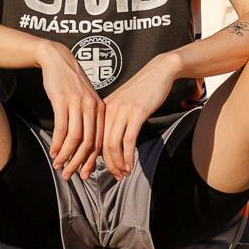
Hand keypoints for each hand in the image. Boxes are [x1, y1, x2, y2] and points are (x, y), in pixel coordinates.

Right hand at [36, 41, 104, 180]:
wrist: (58, 59)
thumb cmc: (70, 83)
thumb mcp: (84, 101)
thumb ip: (88, 121)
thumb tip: (87, 146)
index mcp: (101, 109)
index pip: (100, 141)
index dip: (92, 161)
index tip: (84, 174)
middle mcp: (92, 108)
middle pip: (89, 143)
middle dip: (79, 163)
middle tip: (71, 176)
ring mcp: (78, 104)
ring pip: (76, 138)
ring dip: (67, 156)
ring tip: (59, 166)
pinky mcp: (63, 101)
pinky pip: (62, 128)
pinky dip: (58, 144)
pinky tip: (54, 153)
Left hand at [101, 54, 178, 180]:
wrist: (158, 71)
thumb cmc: (143, 89)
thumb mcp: (123, 104)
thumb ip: (114, 120)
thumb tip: (109, 144)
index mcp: (103, 109)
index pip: (93, 138)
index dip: (90, 158)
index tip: (92, 171)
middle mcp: (110, 110)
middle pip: (101, 144)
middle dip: (104, 165)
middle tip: (112, 177)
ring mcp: (123, 111)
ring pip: (113, 145)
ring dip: (118, 163)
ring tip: (123, 174)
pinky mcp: (137, 112)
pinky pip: (129, 140)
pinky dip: (129, 156)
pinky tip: (131, 165)